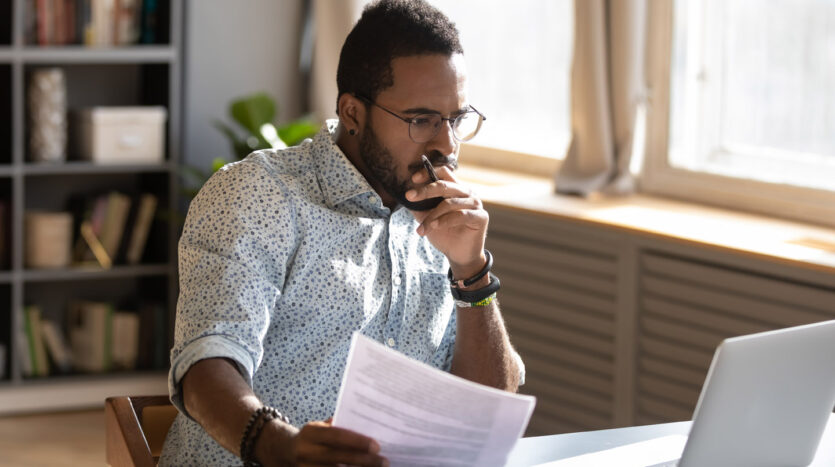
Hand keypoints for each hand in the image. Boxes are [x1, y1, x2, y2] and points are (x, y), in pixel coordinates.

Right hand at [261, 419, 387, 466]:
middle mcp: (305, 451)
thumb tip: (366, 421)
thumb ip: (338, 425)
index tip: (376, 445)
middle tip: (384, 461)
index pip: (337, 436)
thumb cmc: (312, 437)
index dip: (357, 441)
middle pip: (338, 457)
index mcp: (311, 433)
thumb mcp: (321, 426)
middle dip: (363, 460)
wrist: (284, 450)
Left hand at [406, 165, 487, 278]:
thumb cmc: (444, 234)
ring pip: (449, 203)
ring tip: (421, 228)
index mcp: (456, 189)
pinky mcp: (480, 217)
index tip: (413, 179)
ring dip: (432, 215)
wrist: (458, 255)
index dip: (428, 172)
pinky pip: (460, 215)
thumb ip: (419, 206)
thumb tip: (406, 196)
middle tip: (409, 196)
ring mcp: (475, 204)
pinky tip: (433, 227)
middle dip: (425, 191)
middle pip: (444, 185)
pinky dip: (444, 221)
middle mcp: (467, 193)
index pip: (444, 172)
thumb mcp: (427, 218)